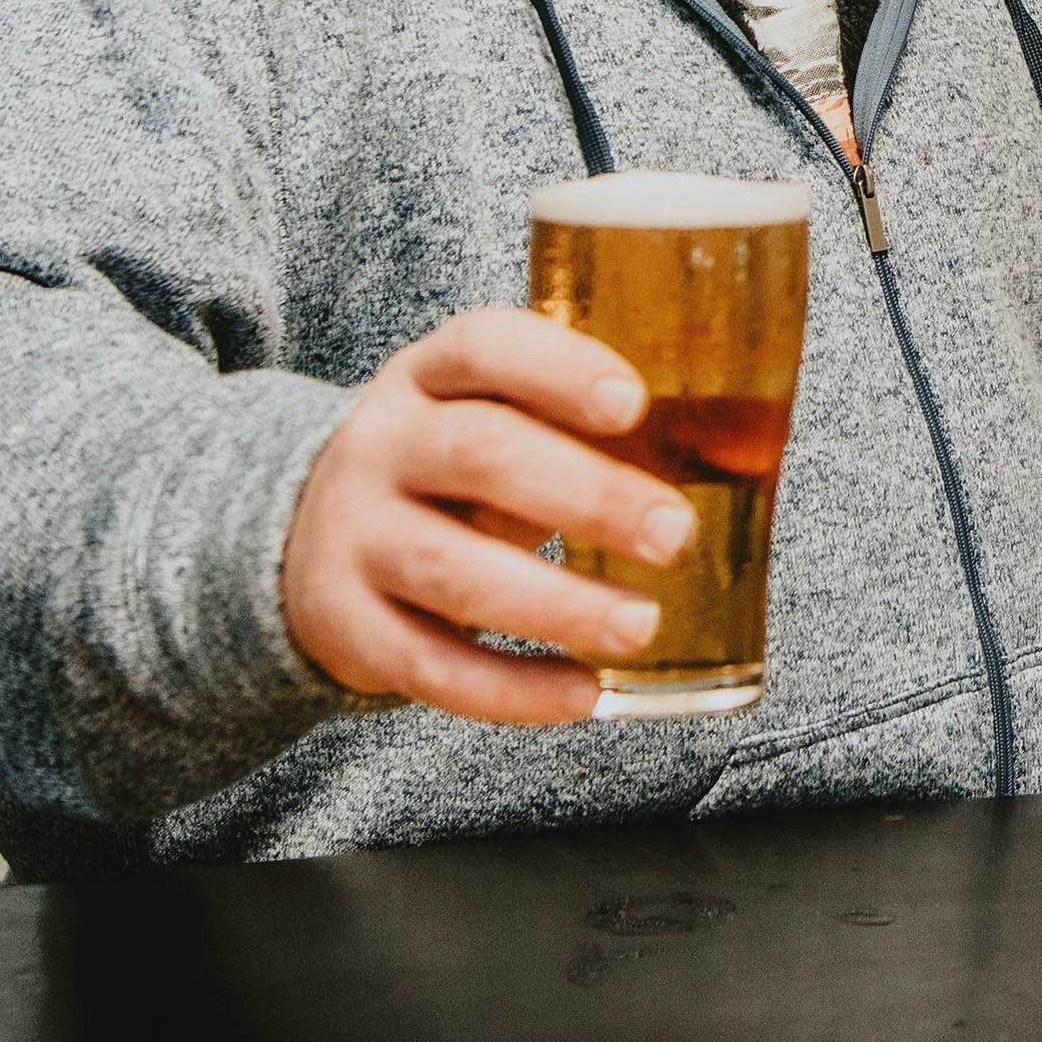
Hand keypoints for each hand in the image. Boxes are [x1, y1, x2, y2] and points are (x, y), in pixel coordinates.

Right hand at [281, 308, 695, 723]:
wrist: (298, 538)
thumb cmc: (448, 472)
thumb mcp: (491, 420)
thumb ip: (582, 430)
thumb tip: (743, 453)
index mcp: (427, 376)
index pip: (483, 347)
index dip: (559, 368)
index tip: (634, 403)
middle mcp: (381, 447)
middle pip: (479, 455)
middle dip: (586, 495)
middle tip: (674, 534)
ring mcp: (352, 538)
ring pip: (451, 569)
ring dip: (555, 604)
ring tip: (640, 625)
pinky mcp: (346, 627)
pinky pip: (429, 665)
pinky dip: (510, 690)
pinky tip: (582, 694)